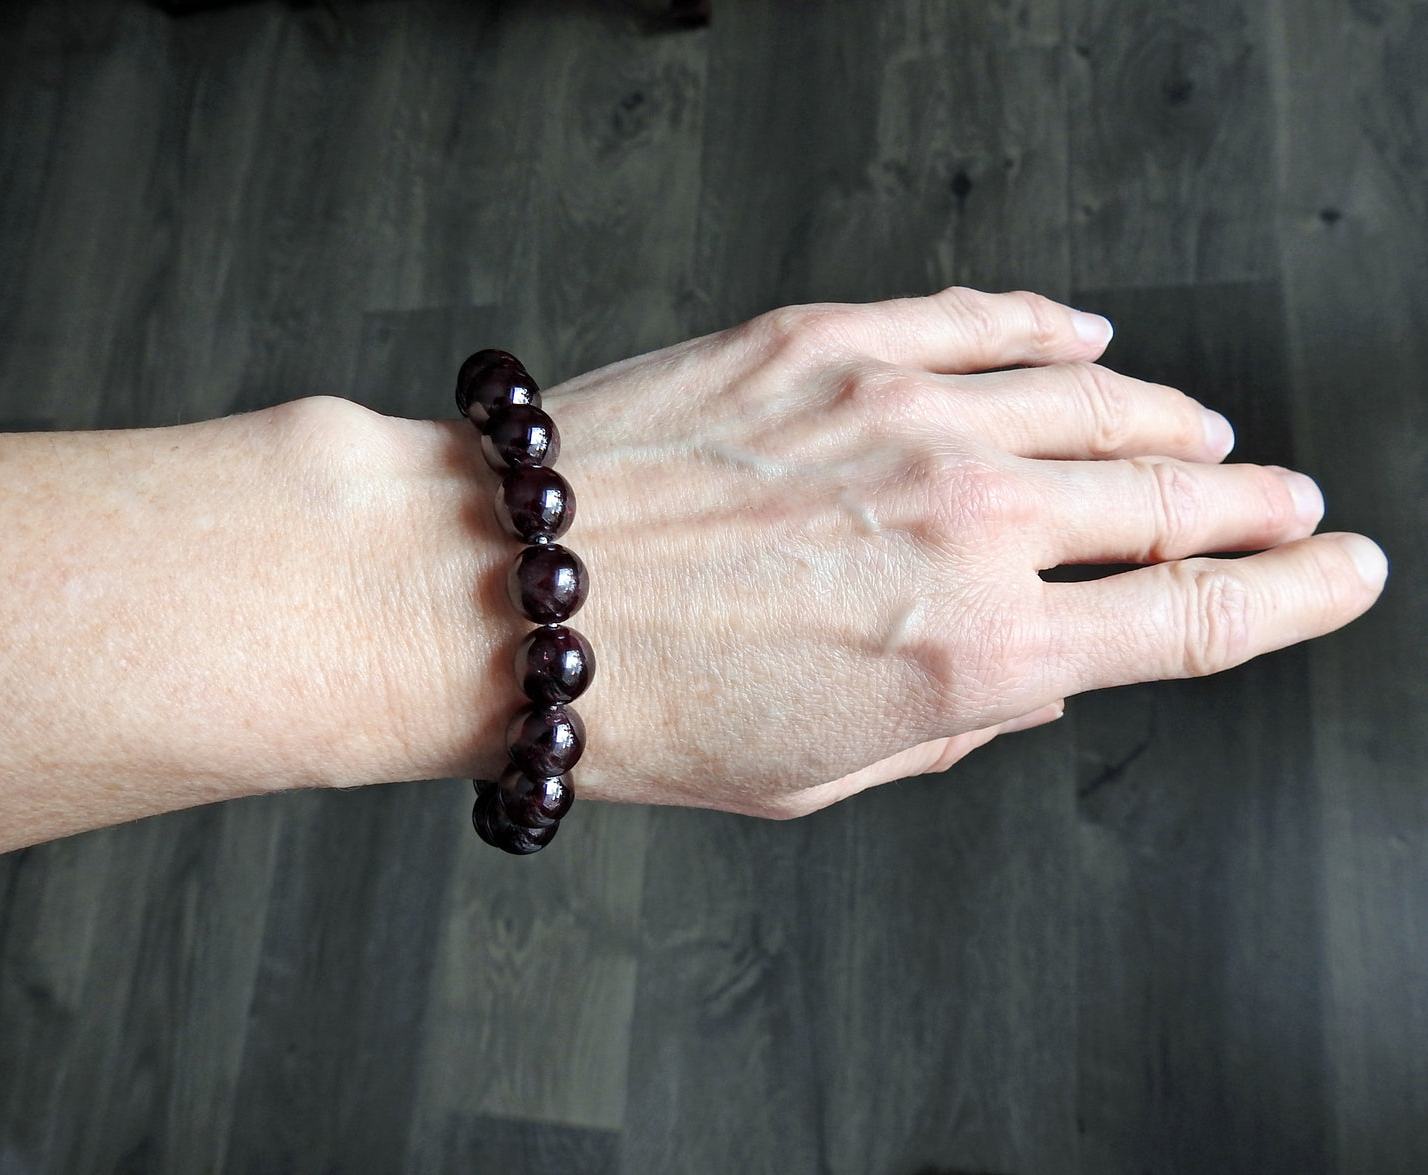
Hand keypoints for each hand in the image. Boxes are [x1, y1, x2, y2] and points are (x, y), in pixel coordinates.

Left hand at [387, 288, 1386, 819]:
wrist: (504, 594)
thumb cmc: (647, 704)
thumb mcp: (823, 772)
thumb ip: (956, 720)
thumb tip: (1031, 675)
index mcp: (982, 658)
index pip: (1197, 621)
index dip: (1293, 599)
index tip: (1342, 578)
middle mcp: (971, 526)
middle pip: (1173, 502)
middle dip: (1255, 508)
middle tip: (1292, 506)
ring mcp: (908, 415)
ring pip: (1101, 399)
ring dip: (1171, 420)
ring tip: (1201, 432)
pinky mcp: (834, 341)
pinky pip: (987, 319)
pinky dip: (1054, 332)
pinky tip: (1085, 340)